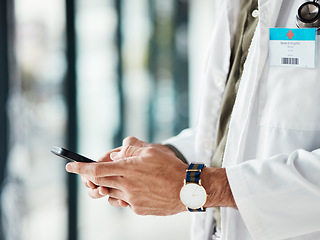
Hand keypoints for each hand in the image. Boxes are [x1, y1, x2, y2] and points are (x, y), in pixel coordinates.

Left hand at [66, 138, 187, 214]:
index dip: (80, 168)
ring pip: (111, 194)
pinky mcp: (138, 209)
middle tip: (99, 173)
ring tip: (126, 179)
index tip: (69, 166)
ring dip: (112, 186)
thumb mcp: (151, 150)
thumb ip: (131, 148)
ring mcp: (131, 200)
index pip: (96, 169)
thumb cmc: (170, 167)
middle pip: (100, 183)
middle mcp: (126, 185)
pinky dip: (126, 195)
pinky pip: (125, 202)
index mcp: (127, 169)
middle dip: (94, 179)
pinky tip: (140, 189)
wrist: (187, 189)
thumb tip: (116, 152)